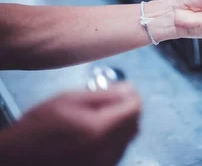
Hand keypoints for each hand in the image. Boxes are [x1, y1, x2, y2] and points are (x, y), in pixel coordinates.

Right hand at [0, 83, 140, 165]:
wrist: (20, 156)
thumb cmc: (39, 127)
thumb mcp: (69, 99)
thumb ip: (104, 94)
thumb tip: (128, 89)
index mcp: (99, 129)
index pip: (135, 108)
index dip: (131, 95)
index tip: (125, 89)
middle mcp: (106, 150)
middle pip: (135, 123)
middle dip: (128, 108)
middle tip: (114, 99)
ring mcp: (104, 163)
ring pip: (128, 138)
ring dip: (122, 124)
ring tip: (101, 116)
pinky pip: (118, 151)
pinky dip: (115, 138)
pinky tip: (97, 132)